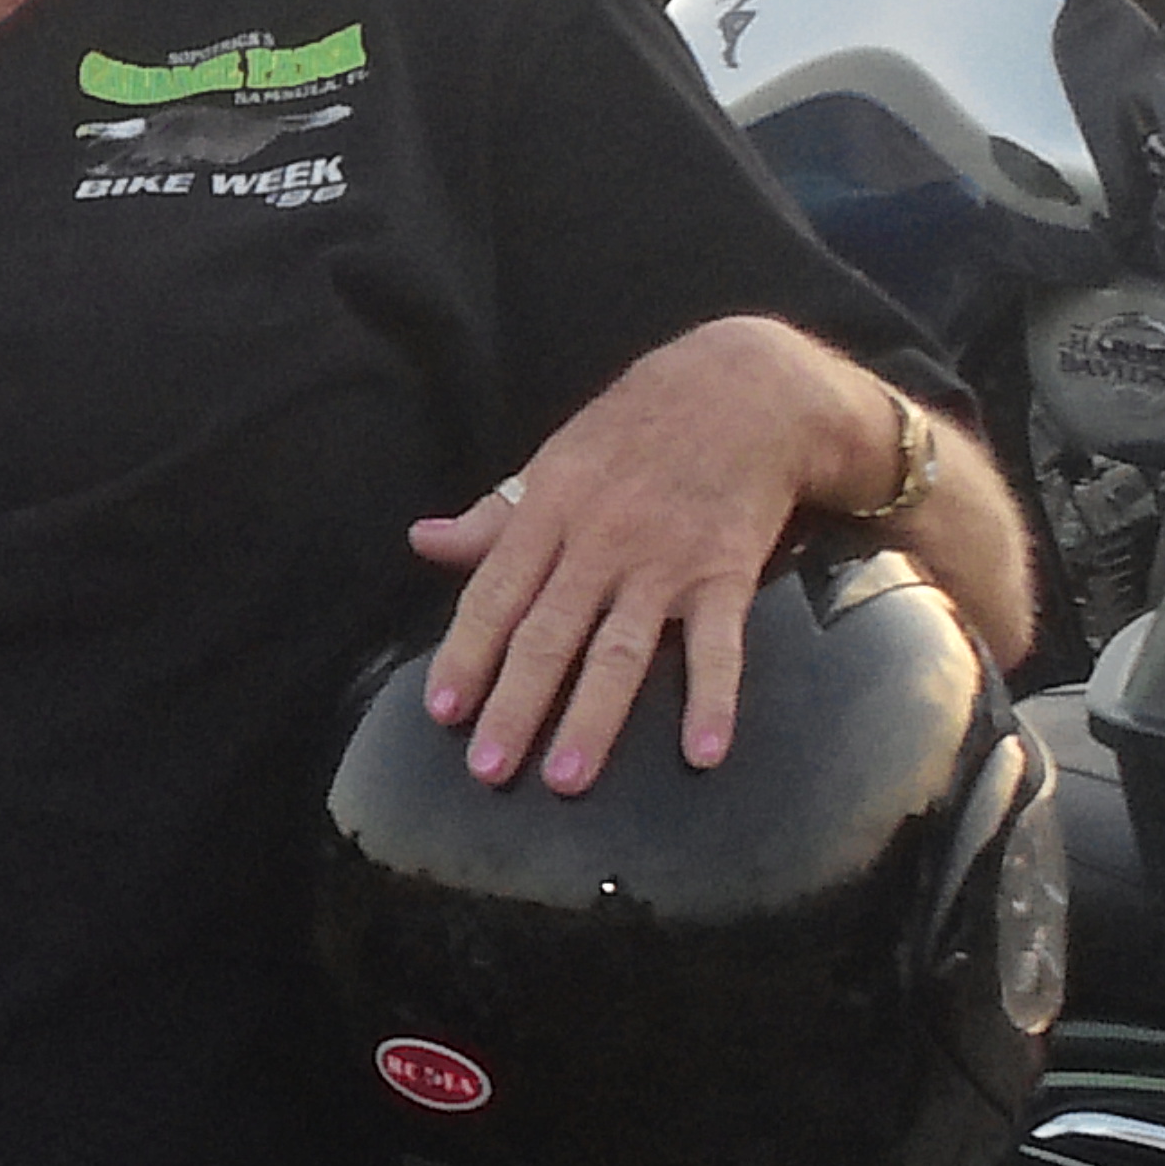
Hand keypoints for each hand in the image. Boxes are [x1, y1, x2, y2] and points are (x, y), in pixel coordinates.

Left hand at [407, 317, 880, 791]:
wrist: (743, 389)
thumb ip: (492, 516)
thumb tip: (422, 541)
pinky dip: (713, 699)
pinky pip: (720, 645)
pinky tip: (703, 752)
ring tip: (567, 776)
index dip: (466, 654)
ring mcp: (664, 561)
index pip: (495, 595)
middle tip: (489, 770)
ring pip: (620, 649)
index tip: (442, 712)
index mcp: (549, 511)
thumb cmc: (634, 432)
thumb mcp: (553, 460)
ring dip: (593, 716)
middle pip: (548, 633)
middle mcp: (599, 541)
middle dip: (516, 704)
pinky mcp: (727, 573)